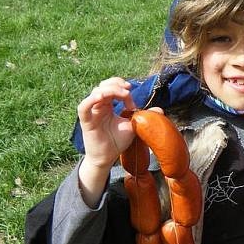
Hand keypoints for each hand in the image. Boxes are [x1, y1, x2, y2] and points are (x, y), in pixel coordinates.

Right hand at [77, 77, 138, 205]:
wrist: (107, 158)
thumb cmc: (117, 141)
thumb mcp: (133, 126)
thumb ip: (143, 116)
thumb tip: (160, 110)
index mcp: (108, 105)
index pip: (112, 88)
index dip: (123, 89)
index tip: (133, 102)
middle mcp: (98, 106)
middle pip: (103, 86)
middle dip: (117, 85)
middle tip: (128, 91)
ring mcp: (91, 113)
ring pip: (95, 92)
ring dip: (109, 90)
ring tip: (121, 94)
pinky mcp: (86, 121)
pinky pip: (83, 107)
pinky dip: (90, 100)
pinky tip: (101, 97)